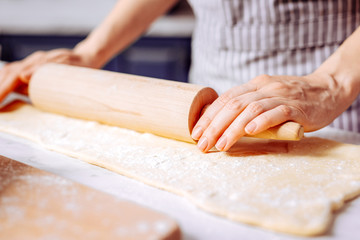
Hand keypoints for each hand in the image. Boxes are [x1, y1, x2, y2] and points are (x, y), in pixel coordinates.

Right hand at [0, 48, 93, 101]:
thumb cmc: (79, 64)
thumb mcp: (66, 66)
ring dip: (1, 85)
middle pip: (8, 74)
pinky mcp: (37, 70)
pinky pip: (17, 76)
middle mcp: (33, 62)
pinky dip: (8, 84)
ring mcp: (34, 65)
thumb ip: (45, 69)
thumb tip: (23, 77)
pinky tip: (5, 93)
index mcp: (38, 61)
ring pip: (10, 73)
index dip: (2, 89)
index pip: (13, 76)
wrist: (88, 58)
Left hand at [191, 73, 349, 151]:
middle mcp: (264, 87)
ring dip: (232, 128)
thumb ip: (248, 105)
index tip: (195, 132)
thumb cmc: (292, 98)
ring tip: (220, 144)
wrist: (326, 89)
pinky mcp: (296, 107)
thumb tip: (222, 123)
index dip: (208, 116)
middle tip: (202, 143)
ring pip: (250, 109)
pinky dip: (261, 121)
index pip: (225, 99)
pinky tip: (249, 132)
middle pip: (233, 105)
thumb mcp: (266, 96)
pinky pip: (275, 112)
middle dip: (214, 125)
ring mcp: (280, 96)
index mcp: (254, 85)